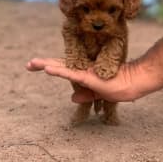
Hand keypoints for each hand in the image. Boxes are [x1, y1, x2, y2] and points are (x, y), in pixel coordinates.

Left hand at [26, 58, 149, 102]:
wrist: (133, 83)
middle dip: (44, 64)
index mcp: (84, 72)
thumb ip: (85, 95)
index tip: (38, 67)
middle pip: (60, 65)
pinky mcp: (88, 76)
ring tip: (32, 63)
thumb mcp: (98, 94)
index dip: (53, 67)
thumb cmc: (119, 86)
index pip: (65, 69)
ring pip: (63, 67)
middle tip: (29, 64)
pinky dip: (59, 72)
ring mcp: (85, 72)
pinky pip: (71, 74)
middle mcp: (82, 69)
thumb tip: (71, 98)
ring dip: (46, 65)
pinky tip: (47, 69)